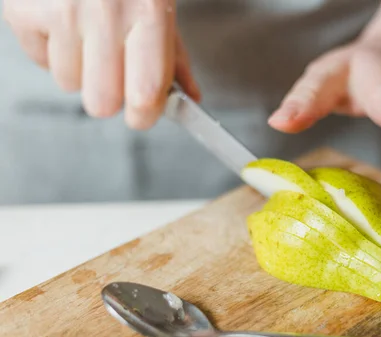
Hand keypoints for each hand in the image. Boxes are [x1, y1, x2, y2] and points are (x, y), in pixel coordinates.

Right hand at [3, 0, 199, 128]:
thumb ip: (175, 56)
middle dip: (109, 95)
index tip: (143, 115)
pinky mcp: (23, 8)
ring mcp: (62, 9)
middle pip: (102, 102)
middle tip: (113, 70)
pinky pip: (39, 59)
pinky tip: (63, 21)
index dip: (144, 115)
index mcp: (149, 11)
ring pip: (69, 84)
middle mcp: (105, 11)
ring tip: (87, 32)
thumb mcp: (160, 6)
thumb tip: (190, 98)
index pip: (146, 92)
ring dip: (79, 68)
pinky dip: (51, 47)